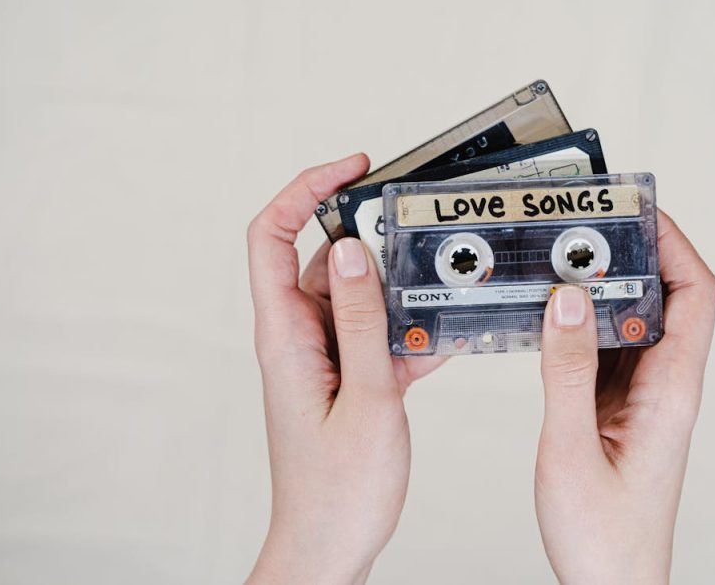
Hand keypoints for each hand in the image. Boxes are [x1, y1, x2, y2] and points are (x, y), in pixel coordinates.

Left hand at [246, 155, 445, 583]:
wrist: (329, 548)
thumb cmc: (337, 491)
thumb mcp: (366, 397)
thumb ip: (361, 320)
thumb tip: (352, 251)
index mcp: (285, 336)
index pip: (272, 234)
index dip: (306, 189)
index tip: (353, 168)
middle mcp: (298, 338)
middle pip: (323, 258)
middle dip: (371, 236)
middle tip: (416, 226)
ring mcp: (323, 357)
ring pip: (358, 297)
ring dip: (398, 291)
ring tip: (440, 289)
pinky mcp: (346, 377)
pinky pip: (375, 334)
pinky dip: (408, 331)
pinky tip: (442, 338)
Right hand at [535, 210, 714, 583]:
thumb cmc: (606, 538)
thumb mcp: (572, 447)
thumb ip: (567, 370)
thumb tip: (567, 298)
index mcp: (672, 392)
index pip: (696, 295)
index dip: (675, 243)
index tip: (637, 210)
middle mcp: (665, 387)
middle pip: (666, 297)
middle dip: (631, 253)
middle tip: (586, 226)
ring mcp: (643, 398)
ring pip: (633, 322)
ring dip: (602, 288)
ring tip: (562, 260)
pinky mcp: (620, 410)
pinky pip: (606, 350)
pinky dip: (581, 324)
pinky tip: (550, 315)